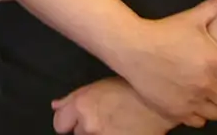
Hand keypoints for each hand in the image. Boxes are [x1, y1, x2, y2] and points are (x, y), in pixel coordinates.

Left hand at [52, 77, 181, 133]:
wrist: (161, 101)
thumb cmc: (131, 87)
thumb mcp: (99, 85)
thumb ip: (73, 98)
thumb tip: (55, 106)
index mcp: (82, 106)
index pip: (59, 124)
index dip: (69, 120)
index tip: (80, 118)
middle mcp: (89, 126)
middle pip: (77, 134)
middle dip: (87, 127)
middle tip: (104, 118)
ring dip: (100, 133)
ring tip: (116, 124)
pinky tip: (123, 129)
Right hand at [109, 0, 216, 124]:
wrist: (132, 49)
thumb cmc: (165, 32)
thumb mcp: (192, 18)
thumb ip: (216, 6)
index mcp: (216, 61)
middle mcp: (206, 85)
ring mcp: (191, 101)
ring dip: (215, 104)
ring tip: (206, 91)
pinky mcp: (177, 113)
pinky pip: (199, 122)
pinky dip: (197, 113)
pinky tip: (191, 99)